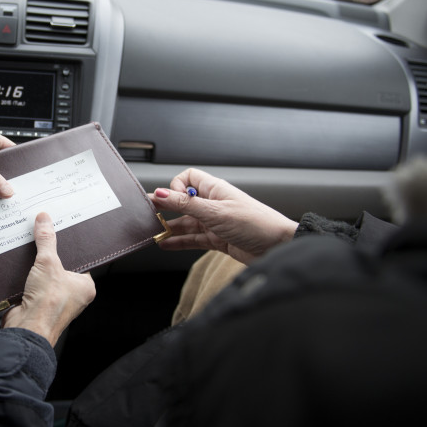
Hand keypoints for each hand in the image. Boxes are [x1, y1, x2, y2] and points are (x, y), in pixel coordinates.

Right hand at [2, 213, 95, 346]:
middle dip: (49, 253)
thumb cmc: (48, 306)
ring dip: (36, 265)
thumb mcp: (48, 263)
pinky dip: (25, 275)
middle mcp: (72, 295)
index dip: (69, 245)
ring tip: (29, 248)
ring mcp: (53, 300)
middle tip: (43, 236)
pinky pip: (32, 283)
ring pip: (44, 275)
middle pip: (60, 265)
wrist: (27, 328)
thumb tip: (45, 221)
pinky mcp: (36, 303)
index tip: (59, 231)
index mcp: (84, 286)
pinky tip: (19, 264)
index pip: (80, 259)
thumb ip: (46, 240)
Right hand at [149, 168, 297, 263]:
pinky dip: (179, 241)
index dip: (176, 187)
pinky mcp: (218, 239)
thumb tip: (161, 193)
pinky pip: (193, 238)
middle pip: (183, 202)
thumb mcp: (216, 213)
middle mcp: (213, 204)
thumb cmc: (256, 224)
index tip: (171, 199)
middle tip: (148, 213)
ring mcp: (215, 222)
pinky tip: (166, 244)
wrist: (279, 248)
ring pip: (186, 222)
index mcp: (215, 189)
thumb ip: (186, 205)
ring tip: (154, 232)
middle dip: (166, 207)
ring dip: (170, 227)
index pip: (187, 179)